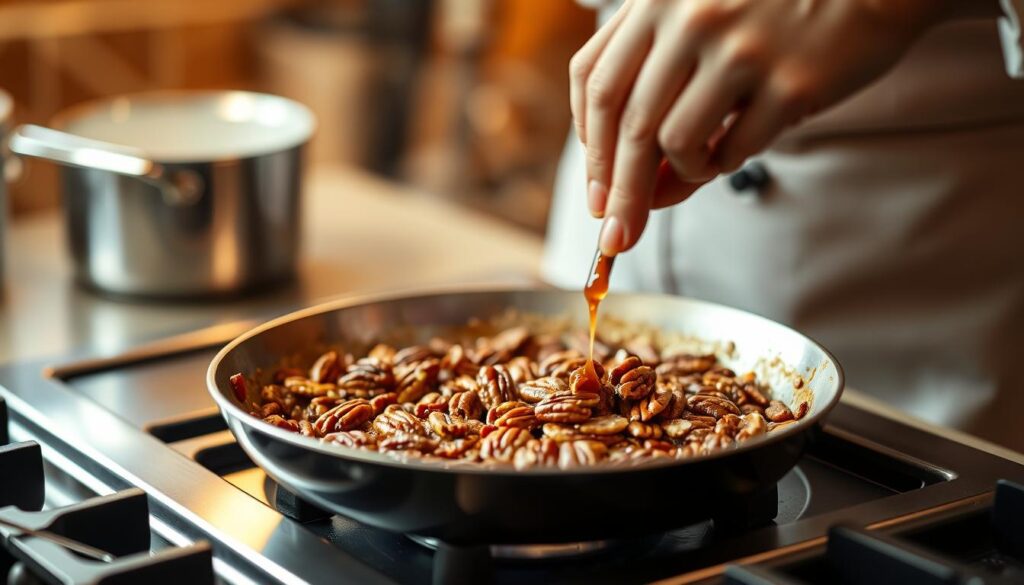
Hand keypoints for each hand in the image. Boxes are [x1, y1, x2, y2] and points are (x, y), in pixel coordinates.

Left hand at [570, 0, 954, 255]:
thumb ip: (662, 94)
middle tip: (617, 237)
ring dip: (682, 173)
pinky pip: (733, 150)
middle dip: (619, 193)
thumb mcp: (705, 31)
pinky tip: (739, 143)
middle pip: (628, 124)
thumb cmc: (778, 10)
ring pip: (673, 142)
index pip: (595, 82)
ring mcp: (742, 49)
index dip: (589, 144)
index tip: (596, 190)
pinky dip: (726, 162)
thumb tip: (638, 191)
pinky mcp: (791, 82)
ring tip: (703, 162)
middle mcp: (691, 16)